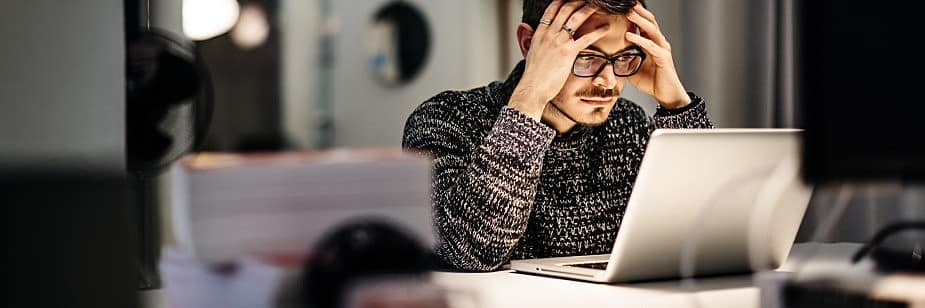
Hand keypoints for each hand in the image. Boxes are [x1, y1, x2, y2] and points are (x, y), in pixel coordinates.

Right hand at [509, 0, 610, 119]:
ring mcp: (558, 42)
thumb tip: (531, 36)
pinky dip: (598, 30)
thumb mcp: (531, 53)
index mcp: (540, 33)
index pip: (551, 10)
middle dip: (579, 2)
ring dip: (589, 9)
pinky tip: (606, 27)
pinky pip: (586, 38)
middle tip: (589, 0)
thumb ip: (534, 41)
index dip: (562, 1)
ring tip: (599, 6)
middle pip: (566, 9)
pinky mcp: (568, 52)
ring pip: (576, 18)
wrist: (533, 87)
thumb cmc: (534, 75)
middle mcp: (549, 34)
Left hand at [625, 3, 690, 108]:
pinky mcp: (663, 58)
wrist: (666, 95)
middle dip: (638, 12)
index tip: (622, 8)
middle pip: (649, 21)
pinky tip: (629, 35)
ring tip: (628, 13)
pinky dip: (639, 39)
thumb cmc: (652, 82)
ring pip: (651, 29)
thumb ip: (624, 61)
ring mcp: (662, 49)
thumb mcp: (632, 69)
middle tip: (627, 4)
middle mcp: (658, 43)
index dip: (634, 16)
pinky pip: (650, 46)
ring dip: (639, 20)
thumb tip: (608, 59)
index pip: (643, 25)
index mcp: (652, 43)